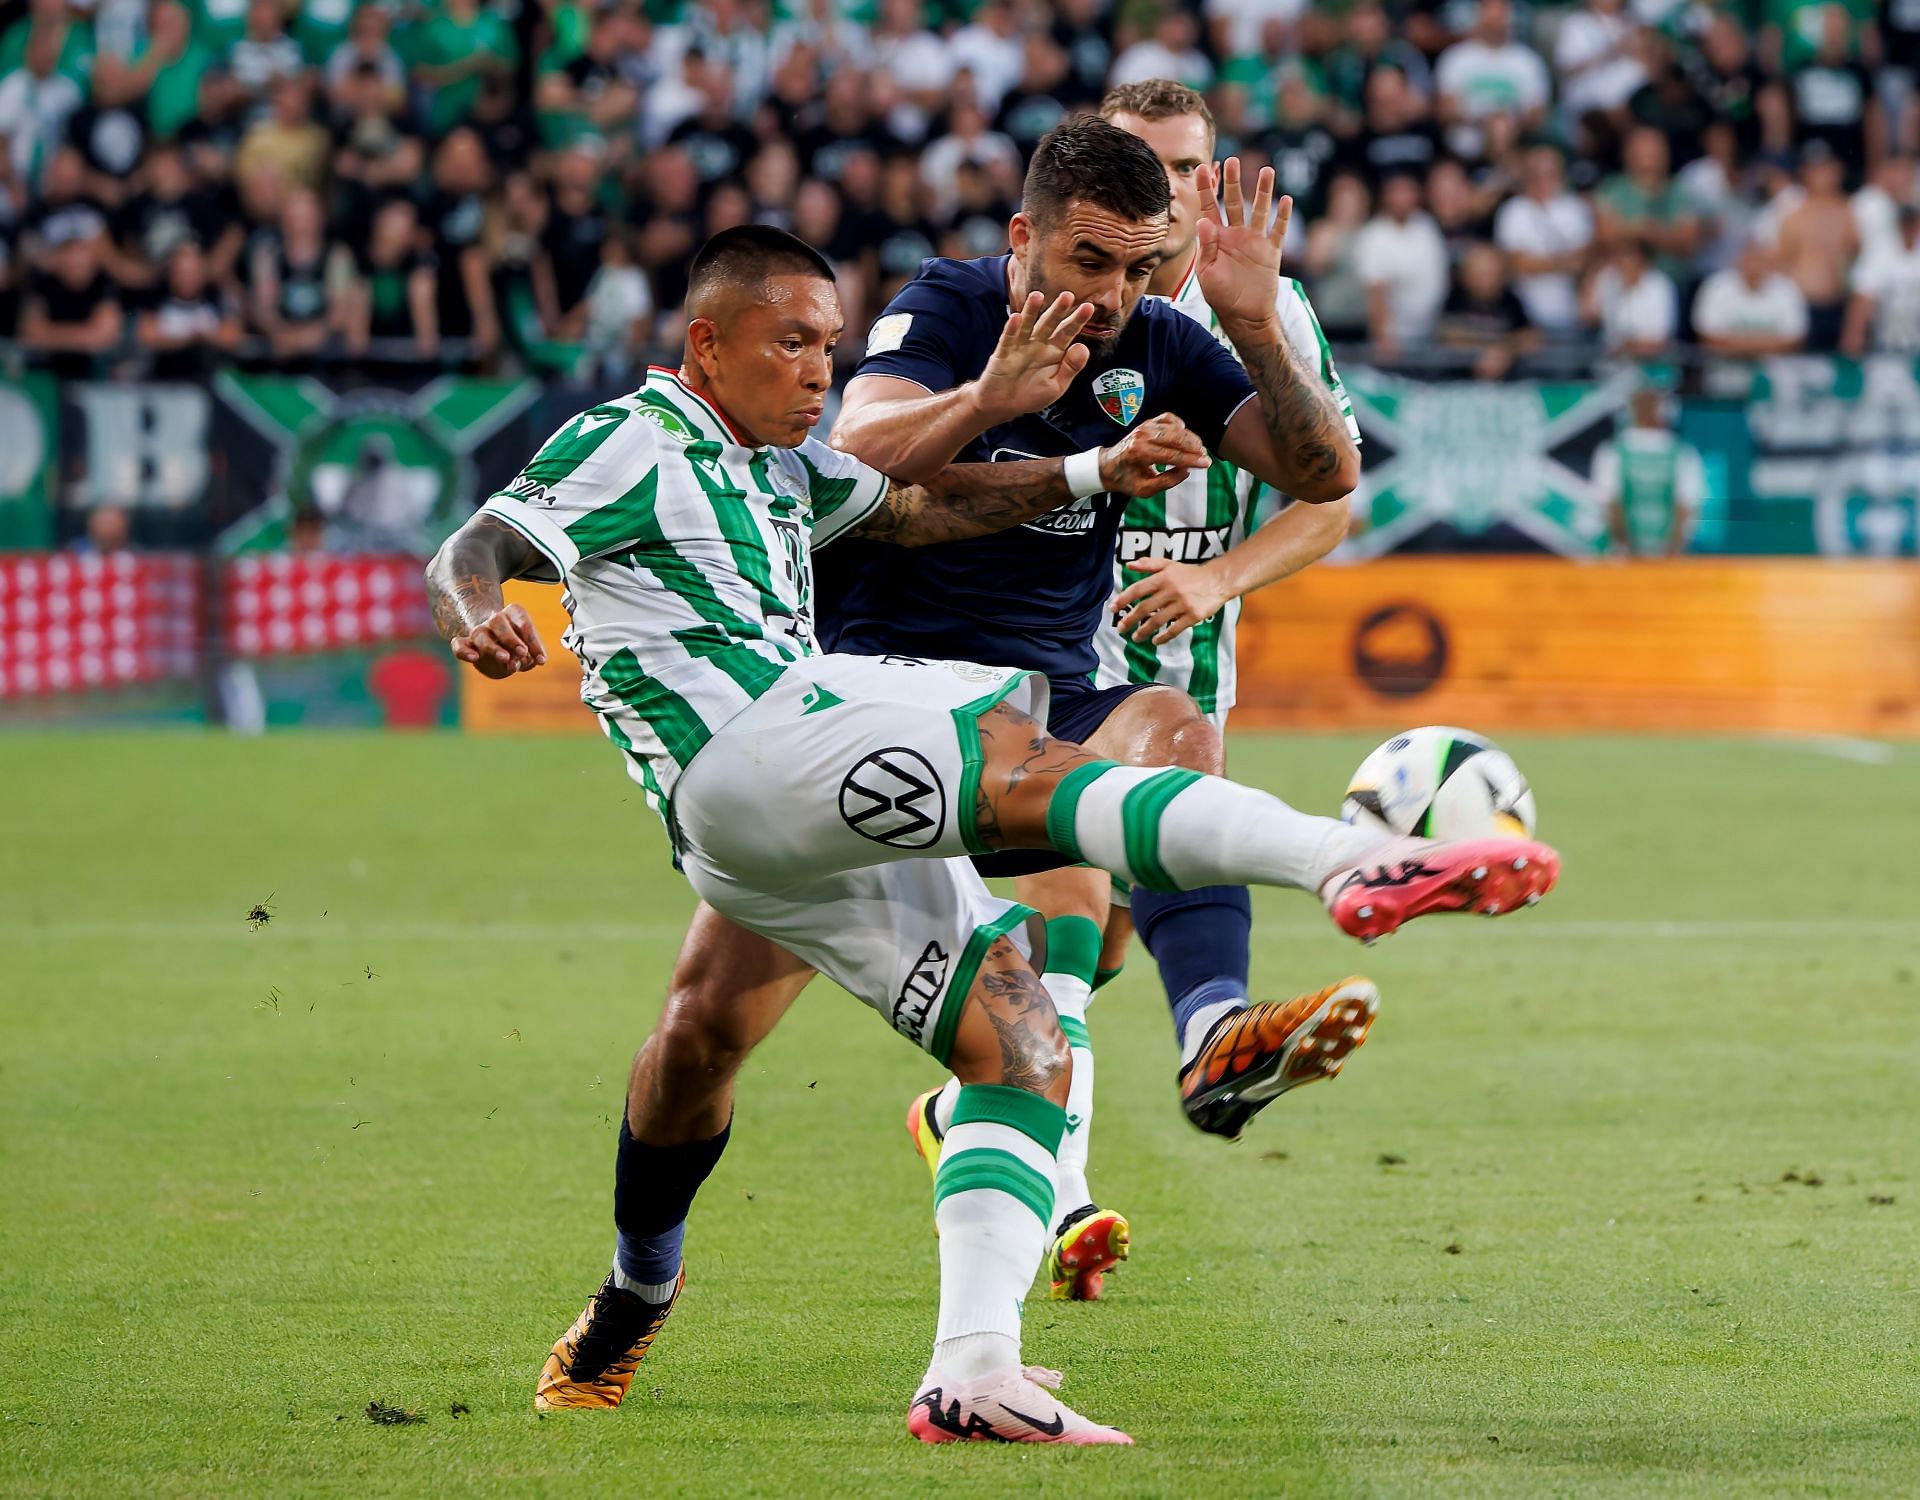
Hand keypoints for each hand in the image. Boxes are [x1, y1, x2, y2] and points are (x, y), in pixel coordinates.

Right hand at [450, 603, 547, 677]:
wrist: (496, 646)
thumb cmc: (517, 648)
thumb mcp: (528, 651)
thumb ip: (528, 656)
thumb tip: (523, 661)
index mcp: (513, 613)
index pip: (523, 623)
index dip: (533, 641)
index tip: (541, 660)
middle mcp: (494, 619)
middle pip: (498, 622)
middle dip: (511, 638)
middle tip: (522, 652)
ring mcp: (478, 631)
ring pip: (480, 635)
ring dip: (493, 648)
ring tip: (506, 660)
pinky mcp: (465, 644)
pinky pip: (459, 645)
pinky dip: (465, 651)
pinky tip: (474, 658)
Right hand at [974, 290, 1094, 421]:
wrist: (1003, 405)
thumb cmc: (1031, 395)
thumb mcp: (1056, 386)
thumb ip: (1071, 367)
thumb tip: (1084, 347)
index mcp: (1054, 351)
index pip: (1068, 332)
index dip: (1077, 320)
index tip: (1088, 307)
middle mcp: (1038, 344)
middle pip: (1049, 324)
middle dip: (1058, 310)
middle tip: (1067, 296)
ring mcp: (1020, 347)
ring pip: (1027, 325)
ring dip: (1032, 311)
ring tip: (1037, 296)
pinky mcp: (1003, 354)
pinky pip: (1008, 340)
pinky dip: (1011, 329)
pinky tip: (1016, 318)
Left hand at [1098, 412, 1209, 496]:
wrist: (1109, 465)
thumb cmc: (1127, 479)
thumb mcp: (1144, 490)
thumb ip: (1166, 482)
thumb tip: (1186, 471)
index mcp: (1140, 454)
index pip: (1172, 455)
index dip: (1192, 460)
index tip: (1206, 464)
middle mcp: (1142, 436)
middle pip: (1176, 438)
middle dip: (1194, 447)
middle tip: (1205, 456)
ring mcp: (1145, 427)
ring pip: (1175, 427)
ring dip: (1190, 437)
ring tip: (1199, 449)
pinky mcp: (1148, 422)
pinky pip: (1169, 418)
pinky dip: (1180, 425)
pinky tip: (1185, 436)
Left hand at [1109, 557, 1230, 644]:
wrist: (1218, 580)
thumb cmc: (1191, 573)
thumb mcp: (1169, 564)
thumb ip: (1149, 564)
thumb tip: (1129, 565)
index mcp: (1163, 578)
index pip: (1138, 589)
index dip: (1124, 599)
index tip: (1112, 609)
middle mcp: (1171, 591)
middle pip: (1145, 608)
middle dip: (1130, 620)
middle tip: (1120, 629)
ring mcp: (1182, 604)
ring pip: (1157, 620)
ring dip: (1144, 631)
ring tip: (1135, 638)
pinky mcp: (1192, 616)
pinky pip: (1175, 629)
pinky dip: (1164, 637)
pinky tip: (1155, 641)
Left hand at [1194, 159, 1290, 335]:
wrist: (1245, 316)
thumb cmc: (1221, 297)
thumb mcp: (1207, 274)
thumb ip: (1206, 247)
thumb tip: (1203, 221)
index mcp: (1216, 239)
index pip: (1209, 207)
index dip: (1206, 189)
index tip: (1201, 168)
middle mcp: (1236, 235)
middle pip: (1234, 202)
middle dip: (1233, 182)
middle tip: (1231, 160)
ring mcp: (1254, 241)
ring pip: (1260, 210)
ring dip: (1263, 191)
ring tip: (1266, 170)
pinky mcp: (1271, 251)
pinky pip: (1278, 230)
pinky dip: (1283, 216)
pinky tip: (1286, 200)